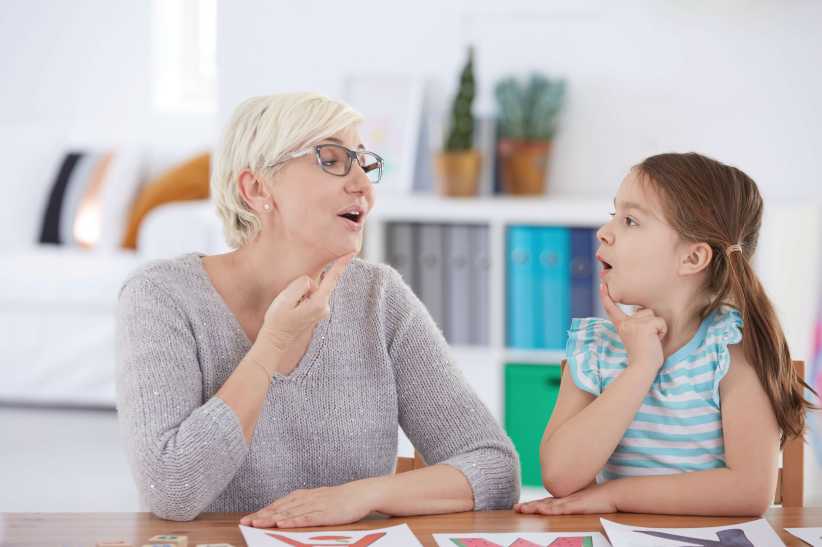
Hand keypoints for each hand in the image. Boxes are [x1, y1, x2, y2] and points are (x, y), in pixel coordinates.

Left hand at [239, 479, 378, 528]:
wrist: (362, 493)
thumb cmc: (341, 499)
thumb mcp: (319, 500)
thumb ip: (304, 505)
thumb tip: (288, 513)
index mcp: (304, 495)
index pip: (279, 504)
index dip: (263, 511)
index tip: (248, 518)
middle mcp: (307, 498)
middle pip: (280, 508)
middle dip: (261, 515)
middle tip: (245, 522)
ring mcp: (315, 505)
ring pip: (289, 512)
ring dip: (272, 518)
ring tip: (257, 523)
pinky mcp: (325, 513)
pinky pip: (306, 517)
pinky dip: (293, 521)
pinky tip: (282, 524)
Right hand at [257, 253, 353, 356]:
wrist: (276, 342)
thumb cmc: (279, 321)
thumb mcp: (285, 299)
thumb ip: (301, 285)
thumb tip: (310, 283)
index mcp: (318, 303)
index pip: (332, 279)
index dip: (341, 264)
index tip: (352, 252)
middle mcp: (324, 307)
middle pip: (315, 283)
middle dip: (302, 287)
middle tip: (289, 304)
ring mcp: (322, 311)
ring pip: (311, 290)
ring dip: (300, 294)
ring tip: (289, 309)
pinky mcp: (317, 313)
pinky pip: (310, 297)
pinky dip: (301, 299)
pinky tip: (293, 310)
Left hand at [514, 482, 616, 514]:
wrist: (612, 493)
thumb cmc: (600, 498)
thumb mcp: (584, 501)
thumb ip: (575, 504)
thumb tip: (571, 506)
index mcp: (566, 499)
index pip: (546, 502)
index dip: (534, 504)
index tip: (522, 506)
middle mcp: (565, 499)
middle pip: (543, 503)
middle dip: (529, 506)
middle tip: (515, 507)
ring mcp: (569, 502)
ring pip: (548, 505)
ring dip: (534, 507)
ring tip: (522, 509)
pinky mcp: (576, 506)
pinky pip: (560, 508)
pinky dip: (550, 509)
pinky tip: (541, 510)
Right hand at [600, 283, 666, 370]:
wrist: (642, 367)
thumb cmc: (643, 355)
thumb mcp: (635, 336)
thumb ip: (636, 324)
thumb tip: (642, 311)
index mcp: (622, 325)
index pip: (612, 309)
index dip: (606, 297)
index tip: (601, 285)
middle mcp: (625, 323)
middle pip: (645, 311)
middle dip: (651, 323)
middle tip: (646, 340)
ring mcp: (634, 324)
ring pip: (654, 315)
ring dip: (657, 327)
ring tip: (651, 340)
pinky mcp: (644, 327)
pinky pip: (660, 322)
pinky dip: (662, 332)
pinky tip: (655, 340)